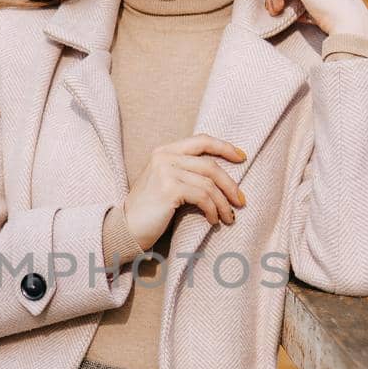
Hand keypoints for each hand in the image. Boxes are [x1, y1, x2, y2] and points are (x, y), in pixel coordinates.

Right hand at [123, 135, 246, 250]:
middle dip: (230, 184)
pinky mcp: (169, 189)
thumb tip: (220, 176)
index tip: (242, 157)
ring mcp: (166, 171)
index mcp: (164, 151)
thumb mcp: (165, 182)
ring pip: (209, 184)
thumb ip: (184, 171)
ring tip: (228, 217)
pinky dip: (213, 210)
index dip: (225, 147)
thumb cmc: (148, 210)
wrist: (125, 228)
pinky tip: (213, 221)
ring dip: (223, 203)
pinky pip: (203, 197)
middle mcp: (164, 157)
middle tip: (241, 200)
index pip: (201, 141)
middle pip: (210, 165)